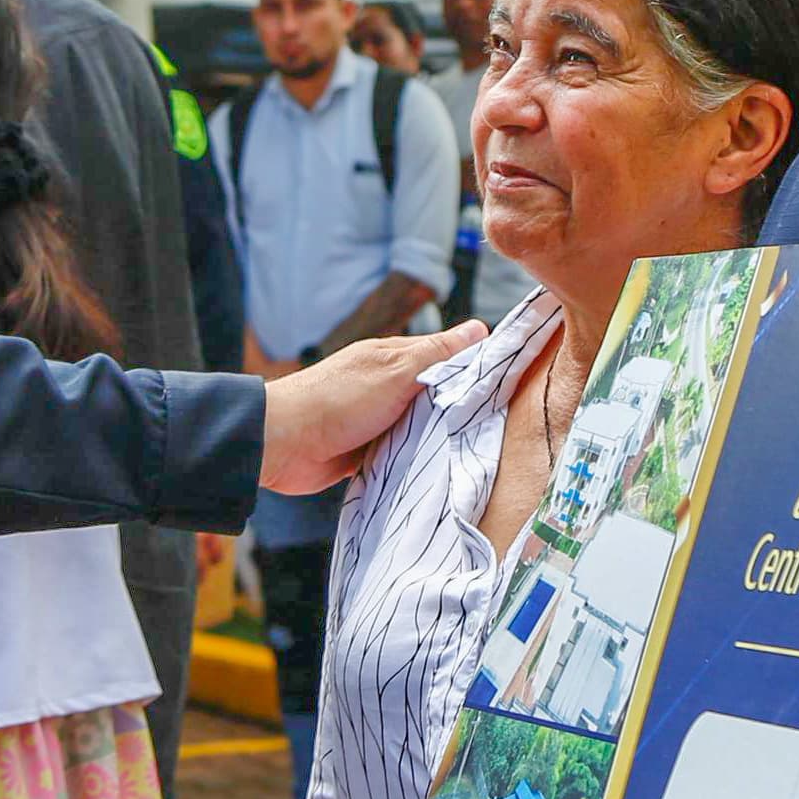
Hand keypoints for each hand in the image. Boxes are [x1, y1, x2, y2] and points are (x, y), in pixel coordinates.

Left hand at [258, 321, 488, 493]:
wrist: (283, 444)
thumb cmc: (337, 400)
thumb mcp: (395, 371)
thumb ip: (437, 354)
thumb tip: (479, 328)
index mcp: (394, 358)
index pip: (448, 356)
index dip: (478, 365)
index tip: (515, 378)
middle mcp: (388, 386)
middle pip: (438, 394)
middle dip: (461, 408)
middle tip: (503, 423)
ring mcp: (377, 419)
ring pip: (422, 427)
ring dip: (437, 438)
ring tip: (475, 451)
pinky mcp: (367, 451)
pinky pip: (403, 454)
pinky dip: (416, 460)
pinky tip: (438, 470)